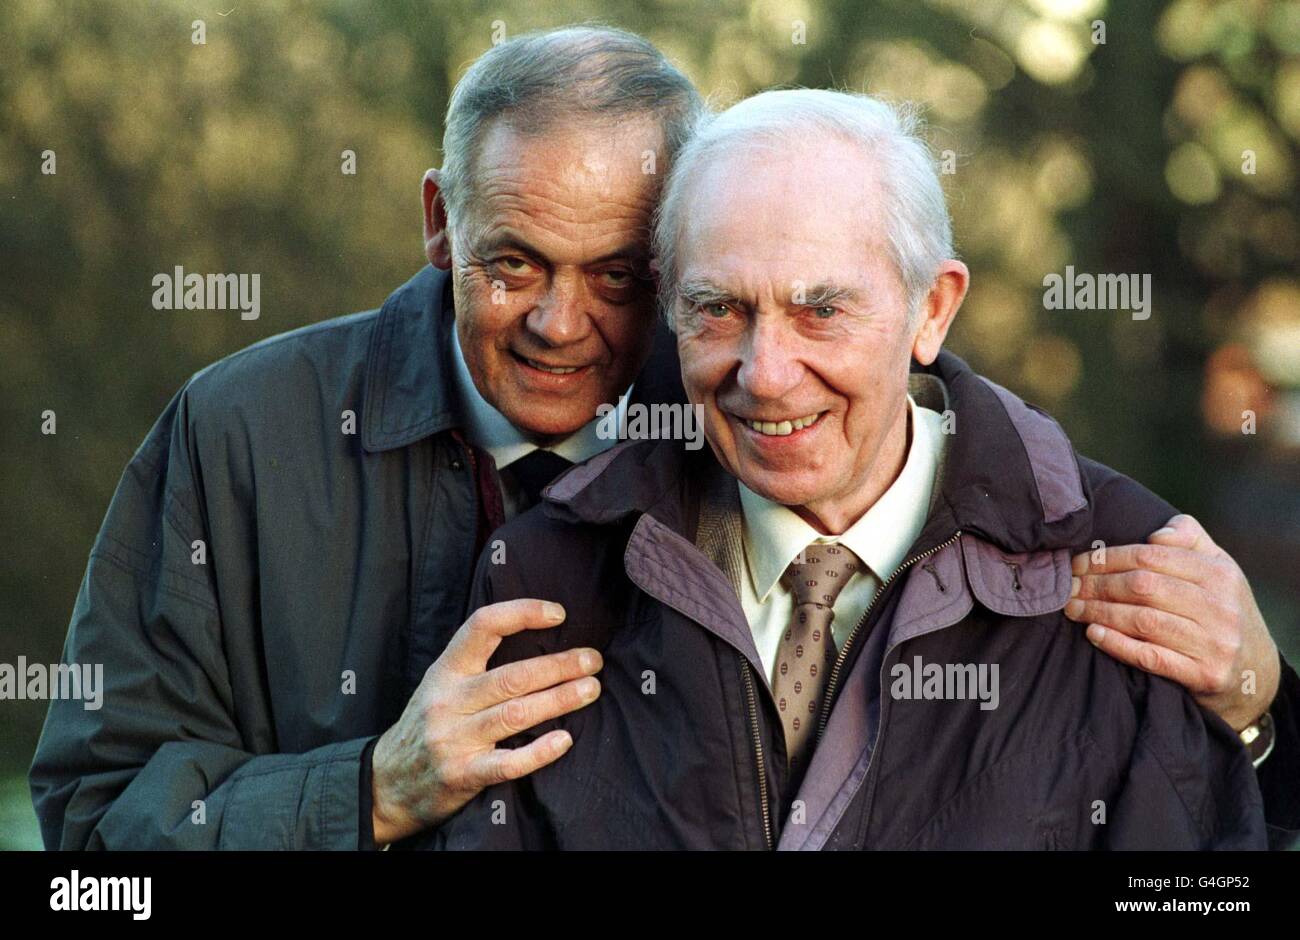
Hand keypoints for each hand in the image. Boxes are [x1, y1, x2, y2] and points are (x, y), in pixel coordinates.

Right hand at [370, 599, 601, 843]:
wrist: (386, 783)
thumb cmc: (426, 726)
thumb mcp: (440, 684)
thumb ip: (478, 665)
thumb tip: (541, 640)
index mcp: (446, 670)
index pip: (484, 626)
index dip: (522, 613)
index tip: (559, 614)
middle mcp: (449, 700)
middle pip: (512, 676)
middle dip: (559, 665)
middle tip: (593, 660)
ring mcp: (454, 738)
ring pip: (516, 714)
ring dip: (559, 700)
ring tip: (591, 690)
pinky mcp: (463, 774)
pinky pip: (507, 763)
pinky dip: (539, 751)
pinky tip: (565, 740)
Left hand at [1065, 514, 1278, 732]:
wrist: (1255, 673)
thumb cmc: (1221, 610)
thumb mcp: (1217, 568)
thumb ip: (1189, 539)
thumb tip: (1156, 534)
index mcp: (1219, 573)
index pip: (1150, 557)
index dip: (1108, 558)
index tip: (1078, 563)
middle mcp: (1219, 607)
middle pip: (1143, 587)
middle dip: (1097, 584)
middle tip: (1068, 587)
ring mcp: (1214, 643)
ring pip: (1143, 621)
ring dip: (1098, 612)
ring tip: (1072, 608)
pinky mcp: (1204, 675)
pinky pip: (1151, 657)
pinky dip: (1117, 644)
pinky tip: (1093, 634)